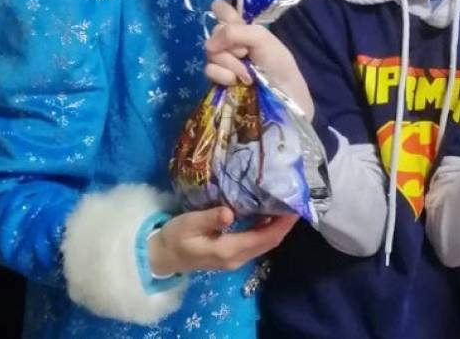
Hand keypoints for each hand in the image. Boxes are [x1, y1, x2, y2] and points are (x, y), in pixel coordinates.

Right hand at [147, 206, 296, 274]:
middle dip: (285, 223)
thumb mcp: (188, 224)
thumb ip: (210, 218)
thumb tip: (230, 213)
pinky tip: (269, 213)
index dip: (282, 224)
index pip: (264, 238)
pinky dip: (267, 229)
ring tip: (287, 203)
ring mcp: (235, 258)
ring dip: (278, 226)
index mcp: (229, 250)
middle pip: (269, 242)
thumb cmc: (175, 237)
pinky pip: (256, 242)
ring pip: (265, 243)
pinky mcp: (232, 254)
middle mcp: (237, 258)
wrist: (163, 257)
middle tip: (296, 200)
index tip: (295, 206)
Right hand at [204, 0, 313, 119]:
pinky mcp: (218, 80)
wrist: (282, 95)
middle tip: (246, 53)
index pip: (223, 11)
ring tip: (247, 73)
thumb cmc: (277, 64)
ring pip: (210, 52)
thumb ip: (234, 32)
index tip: (221, 13)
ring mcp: (223, 61)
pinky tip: (236, 81)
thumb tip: (209, 44)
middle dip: (229, 43)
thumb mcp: (262, 39)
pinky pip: (209, 70)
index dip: (220, 9)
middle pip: (214, 31)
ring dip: (230, 62)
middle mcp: (230, 43)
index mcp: (243, 29)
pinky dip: (223, 75)